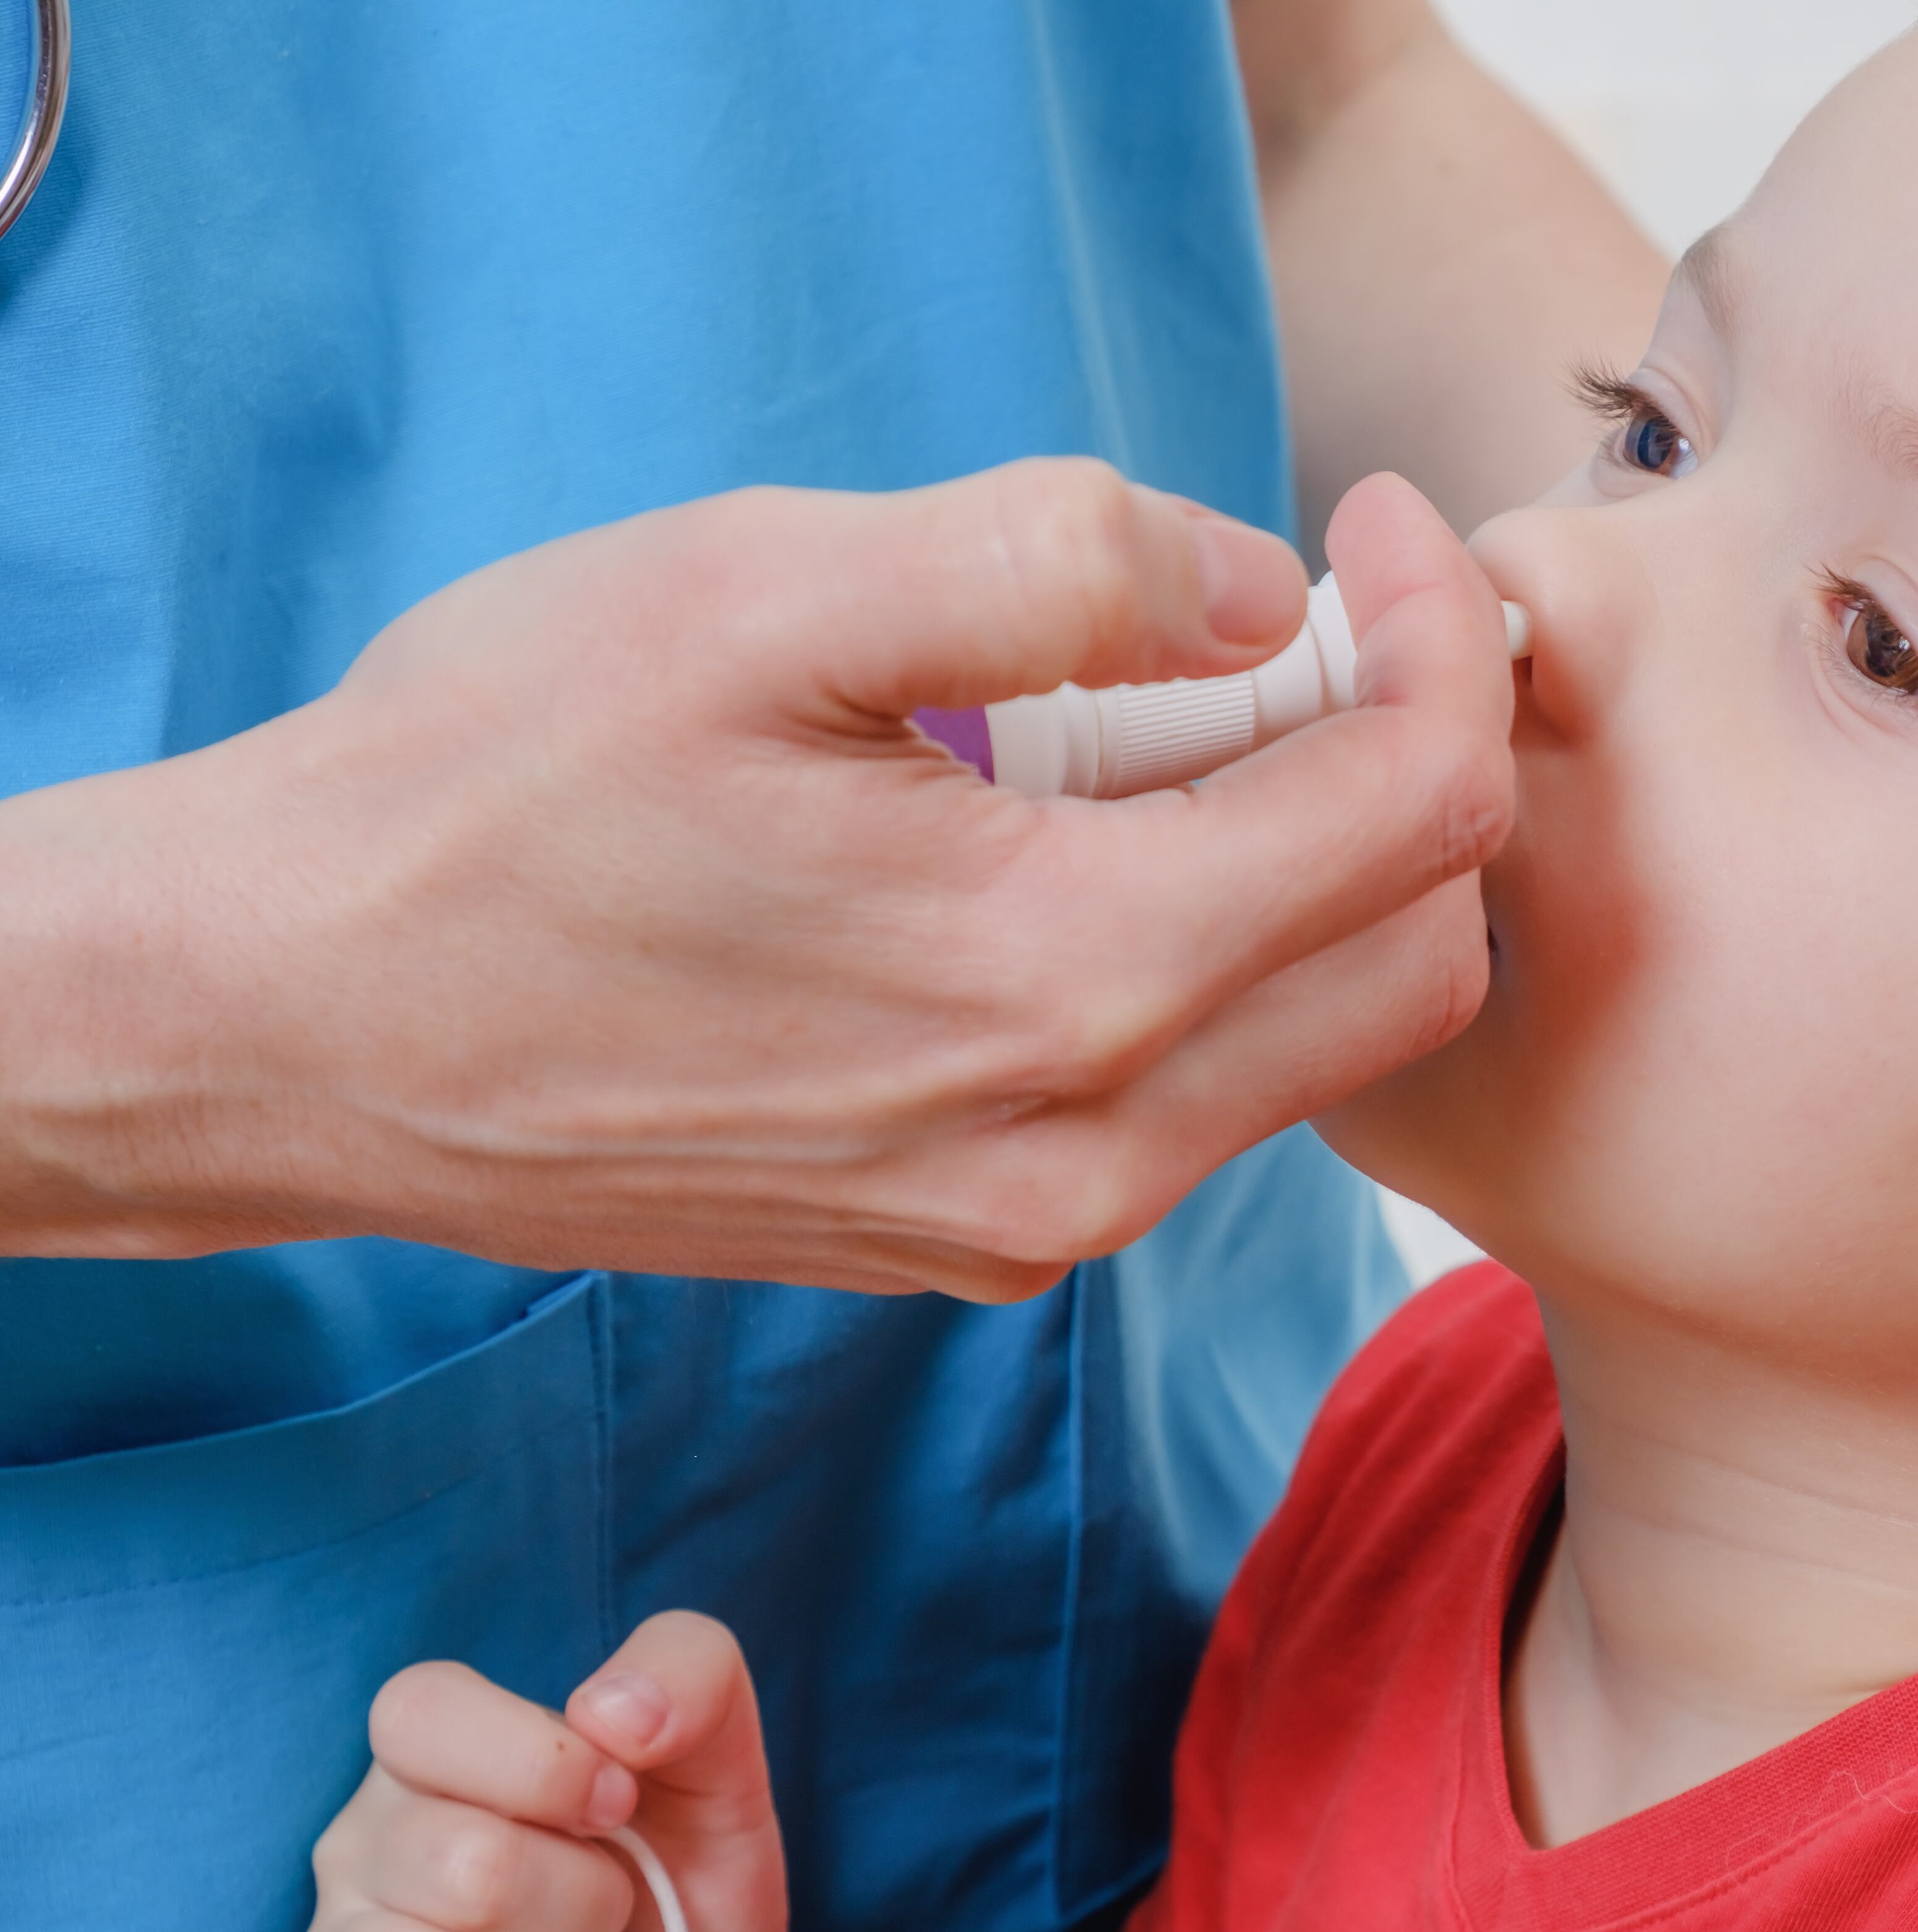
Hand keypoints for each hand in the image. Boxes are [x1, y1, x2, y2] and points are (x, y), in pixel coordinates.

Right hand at [0, 464, 1514, 1300]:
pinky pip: (1194, 1101)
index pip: (1418, 812)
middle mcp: (1092, 1150)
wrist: (298, 1022)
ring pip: (1318, 1038)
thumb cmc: (498, 790)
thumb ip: (1052, 565)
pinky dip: (1208, 956)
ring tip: (1153, 724)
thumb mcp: (759, 595)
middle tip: (1288, 625)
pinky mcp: (977, 1242)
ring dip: (1306, 864)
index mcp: (1072, 982)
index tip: (1366, 527)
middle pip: (1419, 955)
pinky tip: (1067, 846)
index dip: (1443, 638)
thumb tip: (1261, 587)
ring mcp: (1037, 1223)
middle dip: (1409, 761)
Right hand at [293, 1613, 855, 1931]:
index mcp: (429, 1753)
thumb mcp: (717, 1753)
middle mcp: (361, 1849)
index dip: (542, 1765)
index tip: (616, 1803)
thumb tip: (614, 1712)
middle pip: (462, 1867)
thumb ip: (689, 1674)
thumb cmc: (683, 1868)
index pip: (418, 1713)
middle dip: (580, 1900)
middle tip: (605, 1910)